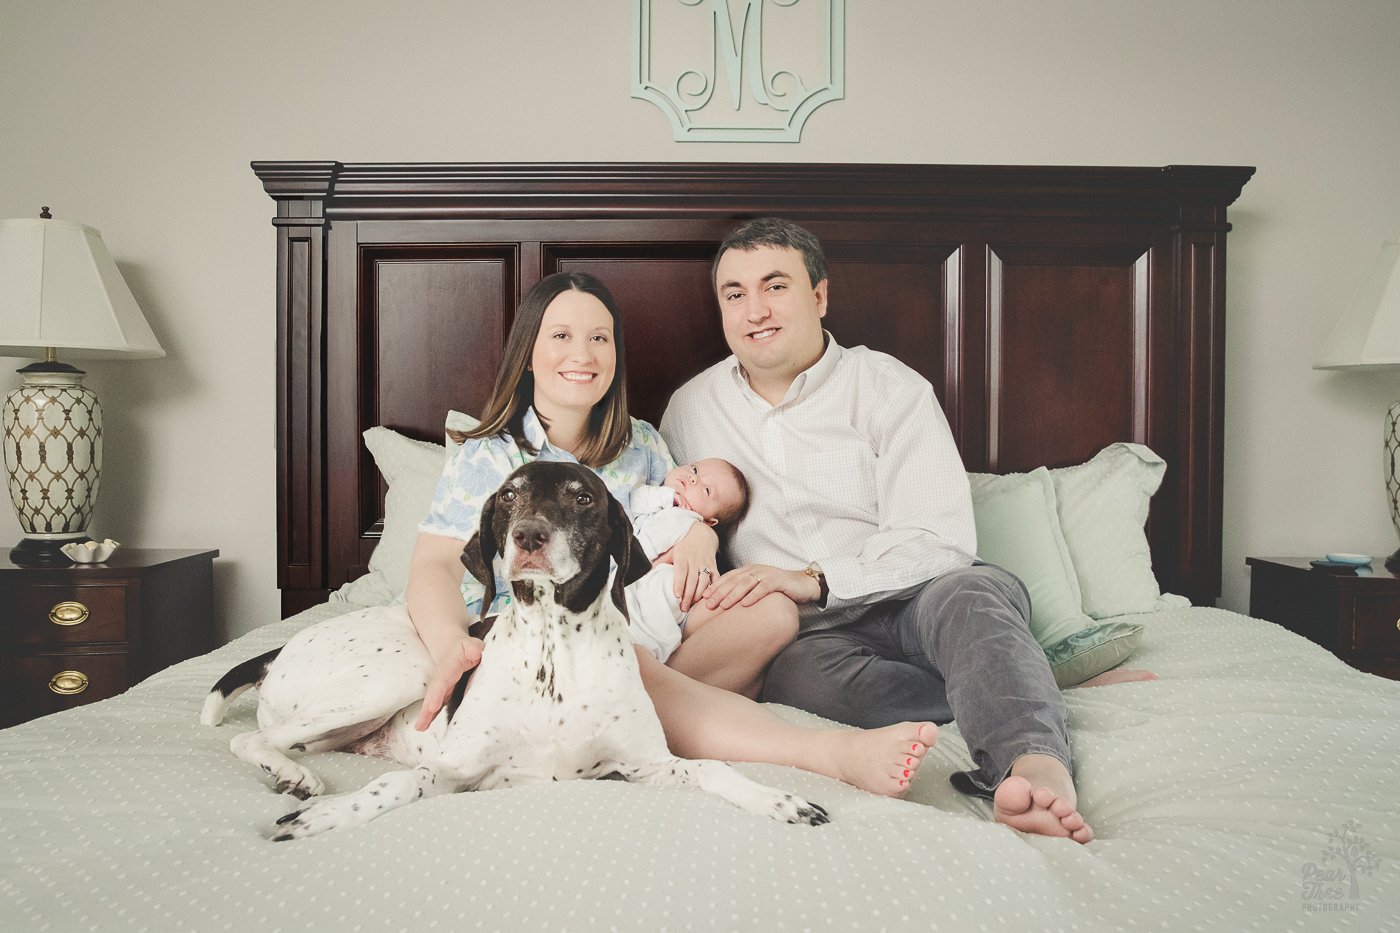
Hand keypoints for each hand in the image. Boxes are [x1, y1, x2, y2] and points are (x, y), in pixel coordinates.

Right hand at [414, 635, 484, 730]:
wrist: (451, 646)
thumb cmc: (465, 647)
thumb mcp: (471, 643)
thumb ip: (474, 647)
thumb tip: (475, 652)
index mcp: (449, 666)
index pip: (443, 680)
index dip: (438, 693)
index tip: (433, 706)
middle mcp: (441, 677)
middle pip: (433, 693)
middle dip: (427, 708)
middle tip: (421, 723)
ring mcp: (440, 686)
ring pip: (432, 701)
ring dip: (426, 715)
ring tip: (420, 728)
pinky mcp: (441, 692)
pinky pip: (435, 704)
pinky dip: (430, 715)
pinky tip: (424, 726)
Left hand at [667, 522, 719, 611]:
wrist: (703, 533)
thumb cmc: (684, 544)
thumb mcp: (671, 550)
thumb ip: (661, 562)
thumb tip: (646, 573)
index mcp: (683, 557)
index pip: (681, 572)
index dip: (679, 583)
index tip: (677, 595)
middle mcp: (695, 561)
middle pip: (692, 580)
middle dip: (688, 595)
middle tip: (683, 608)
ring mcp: (705, 563)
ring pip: (704, 581)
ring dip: (699, 594)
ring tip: (694, 605)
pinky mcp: (714, 566)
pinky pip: (716, 578)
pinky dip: (713, 588)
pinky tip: (709, 597)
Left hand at [703, 564, 821, 611]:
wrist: (803, 584)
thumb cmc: (779, 589)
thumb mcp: (759, 588)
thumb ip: (745, 591)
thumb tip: (726, 604)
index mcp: (749, 570)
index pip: (728, 577)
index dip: (715, 587)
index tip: (703, 597)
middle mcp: (755, 570)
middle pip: (733, 581)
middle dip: (719, 592)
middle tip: (708, 604)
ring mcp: (767, 574)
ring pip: (746, 583)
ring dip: (733, 595)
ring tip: (723, 605)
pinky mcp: (778, 580)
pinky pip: (763, 588)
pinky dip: (754, 596)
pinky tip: (746, 605)